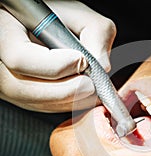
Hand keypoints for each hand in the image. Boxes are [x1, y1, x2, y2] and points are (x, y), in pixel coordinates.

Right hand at [0, 1, 115, 111]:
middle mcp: (1, 60)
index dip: (56, 65)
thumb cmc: (61, 15)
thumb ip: (96, 34)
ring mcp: (8, 80)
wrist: (49, 26)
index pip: (20, 58)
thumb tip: (102, 68)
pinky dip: (66, 105)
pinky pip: (42, 107)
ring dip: (68, 100)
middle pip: (24, 89)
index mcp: (6, 32)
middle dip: (66, 91)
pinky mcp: (22, 95)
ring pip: (34, 103)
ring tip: (90, 87)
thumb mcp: (81, 15)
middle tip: (90, 84)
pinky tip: (81, 93)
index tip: (80, 60)